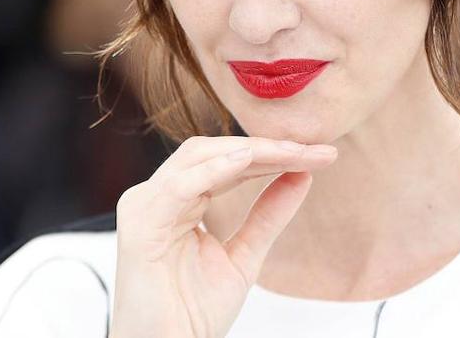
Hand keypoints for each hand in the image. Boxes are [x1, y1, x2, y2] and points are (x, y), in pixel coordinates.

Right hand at [111, 136, 337, 337]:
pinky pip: (179, 186)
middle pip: (212, 152)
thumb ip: (268, 216)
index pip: (224, 163)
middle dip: (265, 147)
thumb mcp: (244, 255)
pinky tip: (247, 161)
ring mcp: (145, 206)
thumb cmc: (193, 313)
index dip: (270, 155)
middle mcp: (157, 197)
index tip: (318, 155)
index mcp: (176, 201)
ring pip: (197, 158)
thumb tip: (301, 175)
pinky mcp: (141, 224)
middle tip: (314, 150)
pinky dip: (213, 170)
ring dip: (248, 152)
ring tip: (291, 151)